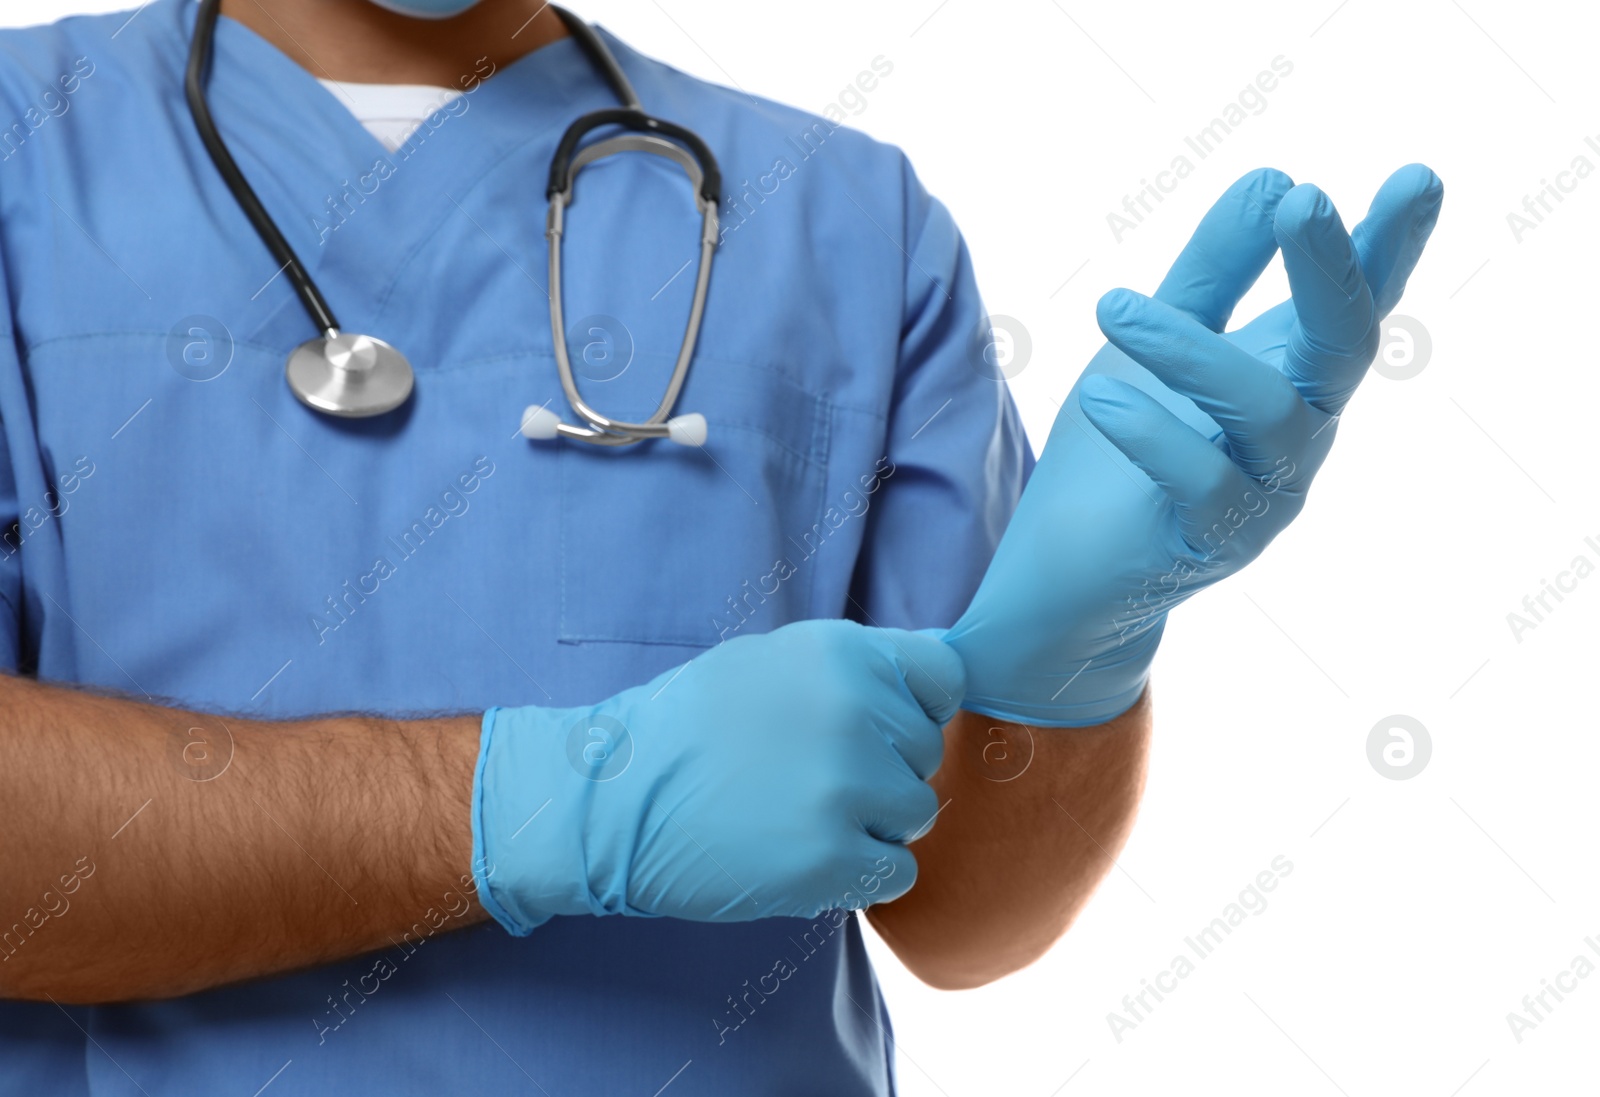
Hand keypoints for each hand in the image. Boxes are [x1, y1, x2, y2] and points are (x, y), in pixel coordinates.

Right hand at [471, 619, 964, 931]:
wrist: (613, 801)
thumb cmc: (688, 730)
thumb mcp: (768, 662)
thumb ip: (850, 669)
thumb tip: (930, 685)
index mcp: (841, 652)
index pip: (943, 677)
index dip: (916, 707)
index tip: (879, 729)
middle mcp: (854, 711)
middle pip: (926, 753)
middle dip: (882, 771)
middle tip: (809, 779)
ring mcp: (846, 787)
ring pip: (915, 814)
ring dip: (871, 824)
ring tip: (799, 817)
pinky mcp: (832, 859)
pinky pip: (896, 872)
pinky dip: (858, 874)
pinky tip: (801, 855)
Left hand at [944, 165, 1443, 725]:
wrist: (1061, 573)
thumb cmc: (1113, 454)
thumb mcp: (1154, 345)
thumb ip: (1210, 269)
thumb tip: (1275, 174)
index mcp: (1290, 379)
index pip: (1355, 306)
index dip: (1388, 246)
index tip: (1417, 177)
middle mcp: (1298, 436)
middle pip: (1344, 349)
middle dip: (1331, 271)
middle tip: (1305, 200)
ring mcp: (1265, 497)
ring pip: (1267, 413)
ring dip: (1192, 352)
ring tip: (1113, 309)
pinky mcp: (1212, 546)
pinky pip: (1203, 483)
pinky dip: (1153, 434)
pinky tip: (1102, 399)